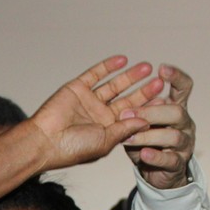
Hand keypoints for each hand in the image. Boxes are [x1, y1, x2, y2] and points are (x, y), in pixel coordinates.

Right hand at [28, 56, 153, 172]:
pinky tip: (123, 60)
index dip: (148, 109)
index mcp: (108, 130)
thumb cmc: (73, 148)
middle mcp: (100, 114)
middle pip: (127, 99)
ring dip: (130, 76)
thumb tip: (147, 120)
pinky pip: (95, 74)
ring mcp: (89, 100)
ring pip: (114, 85)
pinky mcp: (77, 88)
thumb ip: (126, 129)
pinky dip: (108, 66)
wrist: (44, 141)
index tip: (164, 101)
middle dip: (143, 91)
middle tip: (159, 81)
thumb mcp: (106, 141)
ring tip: (147, 68)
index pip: (133, 116)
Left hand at [121, 64, 195, 189]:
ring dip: (148, 136)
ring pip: (173, 136)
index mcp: (176, 108)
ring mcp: (184, 144)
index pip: (183, 88)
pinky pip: (169, 159)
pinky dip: (156, 157)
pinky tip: (144, 154)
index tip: (161, 69)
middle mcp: (185, 124)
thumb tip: (129, 110)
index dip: (176, 77)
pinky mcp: (178, 164)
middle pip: (177, 112)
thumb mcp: (140, 124)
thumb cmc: (147, 142)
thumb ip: (137, 115)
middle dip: (152, 112)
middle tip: (128, 114)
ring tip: (129, 138)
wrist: (156, 173)